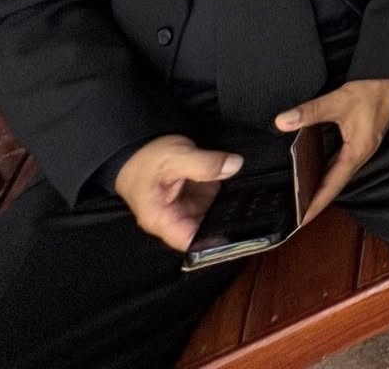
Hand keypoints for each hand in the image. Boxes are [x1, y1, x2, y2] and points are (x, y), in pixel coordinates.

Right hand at [113, 135, 244, 251]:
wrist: (135, 145)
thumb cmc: (145, 158)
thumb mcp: (175, 157)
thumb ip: (205, 164)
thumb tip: (234, 166)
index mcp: (162, 220)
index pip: (191, 242)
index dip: (214, 240)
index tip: (238, 229)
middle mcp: (175, 218)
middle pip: (206, 229)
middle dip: (228, 220)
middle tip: (253, 209)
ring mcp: (187, 207)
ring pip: (214, 214)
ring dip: (231, 206)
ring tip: (253, 198)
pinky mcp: (195, 195)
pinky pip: (215, 199)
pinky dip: (228, 193)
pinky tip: (245, 187)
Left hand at [275, 78, 388, 224]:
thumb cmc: (372, 91)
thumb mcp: (339, 100)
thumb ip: (310, 111)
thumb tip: (282, 122)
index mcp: (356, 152)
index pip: (332, 185)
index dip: (316, 203)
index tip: (301, 220)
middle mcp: (359, 155)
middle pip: (335, 184)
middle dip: (315, 199)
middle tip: (294, 212)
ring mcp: (361, 150)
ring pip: (337, 174)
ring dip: (321, 186)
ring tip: (300, 197)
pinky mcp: (360, 142)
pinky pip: (340, 163)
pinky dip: (326, 172)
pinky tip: (313, 170)